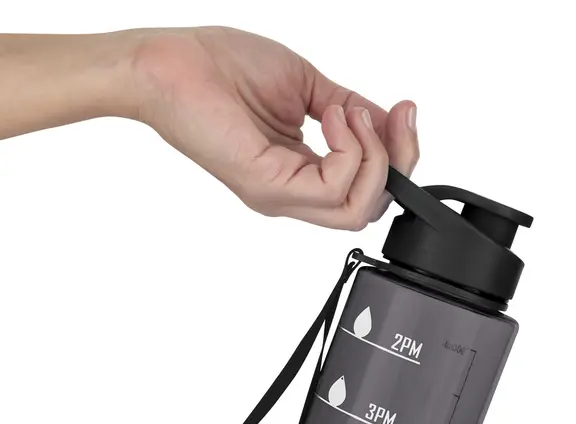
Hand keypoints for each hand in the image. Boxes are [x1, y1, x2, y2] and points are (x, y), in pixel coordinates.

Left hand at [131, 27, 418, 227]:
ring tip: (350, 115)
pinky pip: (333, 188)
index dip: (399, 158)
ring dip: (373, 158)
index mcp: (301, 173)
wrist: (170, 63)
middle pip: (370, 208)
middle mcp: (293, 193)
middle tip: (396, 119)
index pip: (367, 191)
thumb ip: (352, 109)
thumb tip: (390, 120)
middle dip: (399, 162)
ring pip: (358, 208)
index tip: (404, 115)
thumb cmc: (221, 68)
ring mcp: (281, 195)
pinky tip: (332, 118)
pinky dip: (349, 150)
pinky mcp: (269, 187)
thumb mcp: (307, 86)